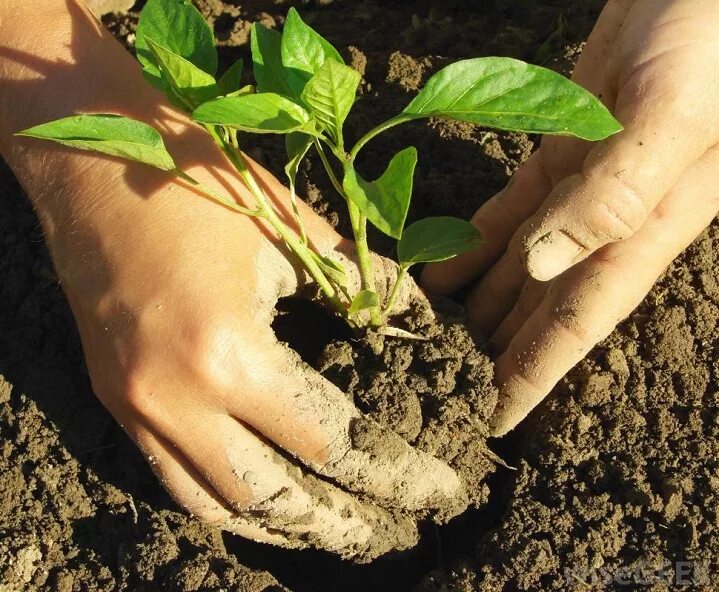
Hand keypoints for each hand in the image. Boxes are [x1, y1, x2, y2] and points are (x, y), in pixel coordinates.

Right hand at [0, 0, 461, 557]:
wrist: (91, 155)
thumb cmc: (199, 181)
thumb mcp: (293, 229)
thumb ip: (362, 285)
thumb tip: (417, 321)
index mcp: (228, 353)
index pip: (329, 441)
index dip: (391, 472)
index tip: (436, 488)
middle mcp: (174, 399)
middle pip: (274, 497)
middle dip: (344, 522)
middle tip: (394, 529)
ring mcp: (135, 407)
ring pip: (218, 505)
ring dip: (284, 524)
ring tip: (337, 528)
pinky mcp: (114, 400)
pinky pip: (173, 479)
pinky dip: (227, 502)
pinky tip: (264, 501)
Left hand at [423, 0, 718, 435]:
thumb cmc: (710, 43)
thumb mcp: (673, 117)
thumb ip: (616, 193)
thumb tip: (544, 265)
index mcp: (641, 230)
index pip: (577, 324)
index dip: (534, 375)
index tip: (492, 420)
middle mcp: (608, 223)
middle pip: (541, 307)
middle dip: (497, 351)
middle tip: (443, 386)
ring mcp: (580, 189)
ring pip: (519, 265)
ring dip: (477, 304)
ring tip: (430, 338)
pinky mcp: (559, 153)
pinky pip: (508, 211)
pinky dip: (472, 244)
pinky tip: (440, 271)